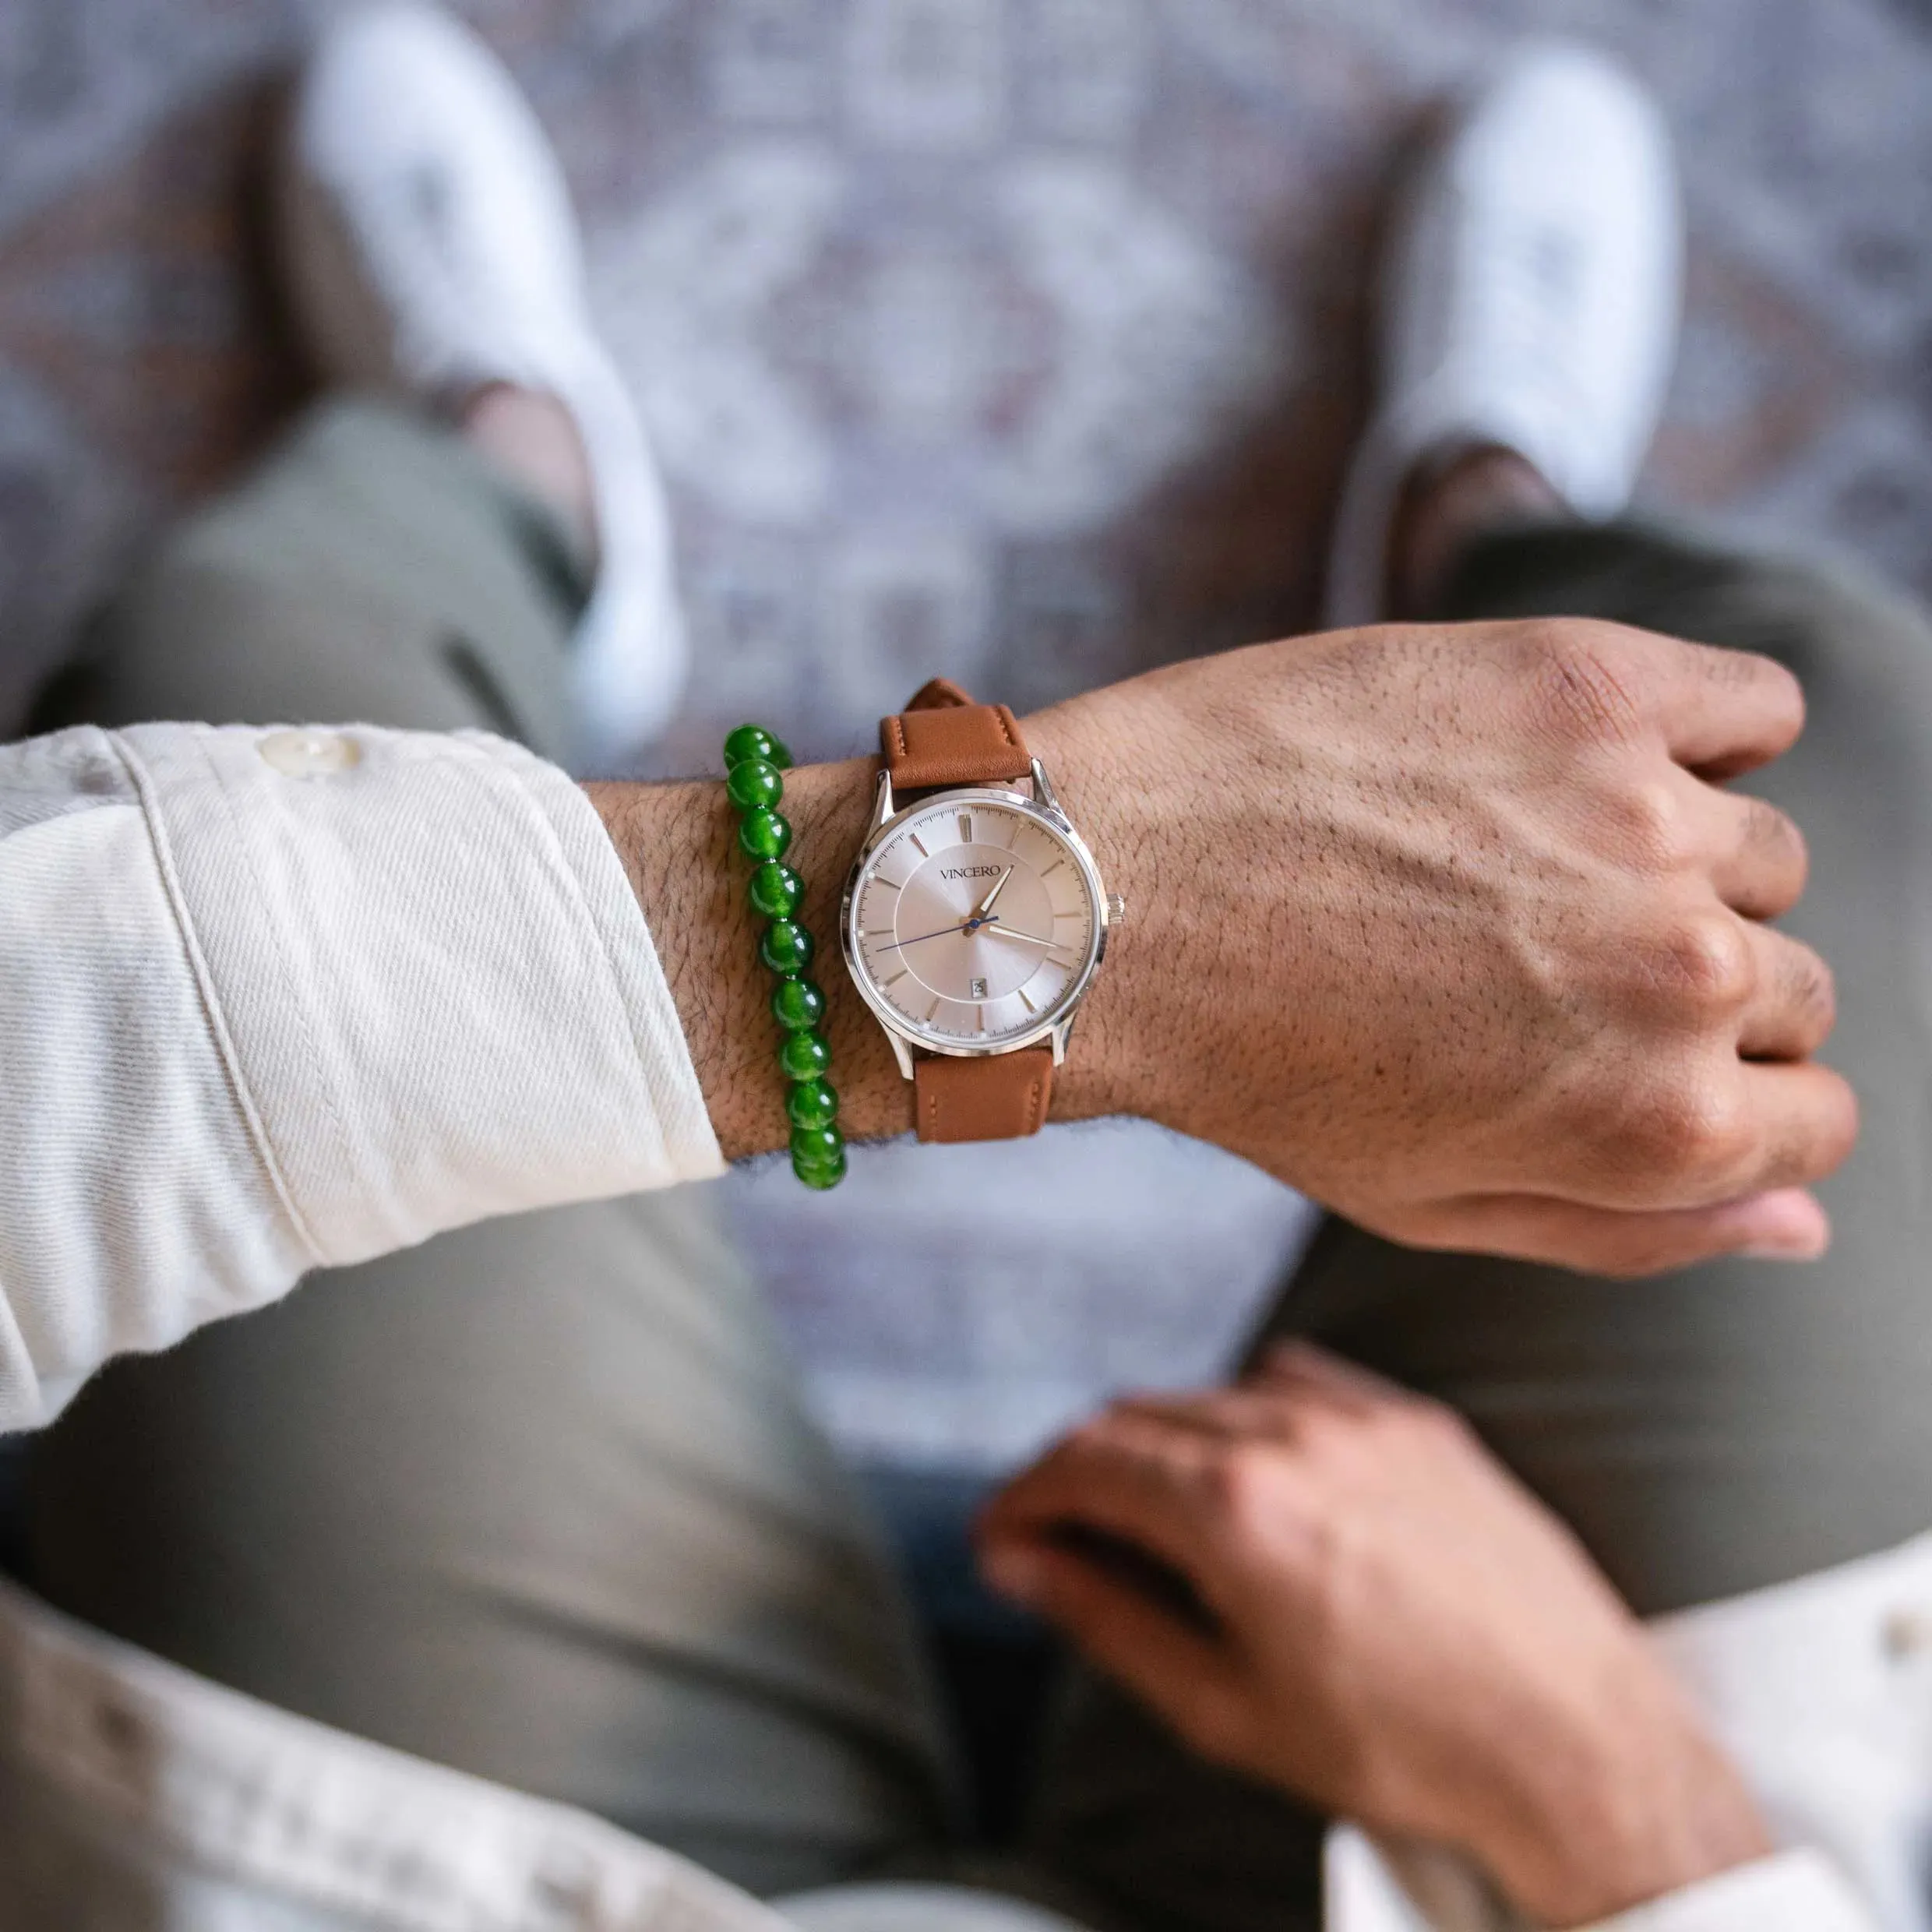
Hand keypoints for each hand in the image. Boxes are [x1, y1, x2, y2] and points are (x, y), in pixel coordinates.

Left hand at [594, 616, 1853, 1276]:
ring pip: (1759, 849)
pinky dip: (1703, 729)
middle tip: (1528, 959)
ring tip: (1510, 863)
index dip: (1731, 1095)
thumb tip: (1801, 1221)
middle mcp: (1683, 975)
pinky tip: (1578, 760)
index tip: (1628, 1052)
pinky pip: (1752, 705)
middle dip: (1683, 987)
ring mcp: (1644, 818)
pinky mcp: (1588, 686)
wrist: (1101, 900)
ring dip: (1669, 862)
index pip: (1815, 1118)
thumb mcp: (1428, 1203)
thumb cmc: (1247, 1064)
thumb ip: (1634, 1229)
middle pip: (1789, 982)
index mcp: (1657, 1126)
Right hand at [977, 1344, 1770, 1926]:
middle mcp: (1294, 1434)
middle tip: (1059, 1537)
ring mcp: (1364, 1417)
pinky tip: (1255, 1474)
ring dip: (1161, 1441)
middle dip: (1080, 1472)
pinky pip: (1301, 1381)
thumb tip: (1024, 1562)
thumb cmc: (1404, 1747)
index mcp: (1236, 1507)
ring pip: (1213, 1392)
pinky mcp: (1419, 1421)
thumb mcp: (1225, 1705)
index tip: (1002, 1534)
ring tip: (1157, 1519)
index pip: (1083, 1460)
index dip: (1023, 1496)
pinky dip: (1250, 1414)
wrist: (1575, 1746)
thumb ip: (1107, 1617)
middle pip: (1137, 1415)